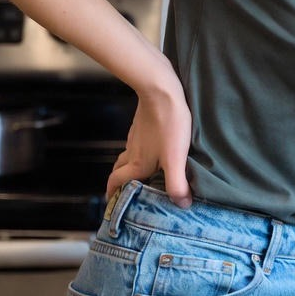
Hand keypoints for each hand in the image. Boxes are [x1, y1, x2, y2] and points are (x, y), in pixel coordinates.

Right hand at [106, 86, 192, 207]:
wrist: (161, 91)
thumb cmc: (168, 125)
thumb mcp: (175, 159)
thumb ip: (177, 184)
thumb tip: (182, 205)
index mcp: (137, 164)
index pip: (116, 183)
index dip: (112, 195)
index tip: (113, 205)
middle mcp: (132, 152)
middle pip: (118, 171)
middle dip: (119, 183)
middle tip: (127, 191)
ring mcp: (136, 137)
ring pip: (128, 156)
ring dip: (130, 167)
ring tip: (144, 174)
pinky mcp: (142, 125)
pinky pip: (137, 143)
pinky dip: (140, 152)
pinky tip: (155, 150)